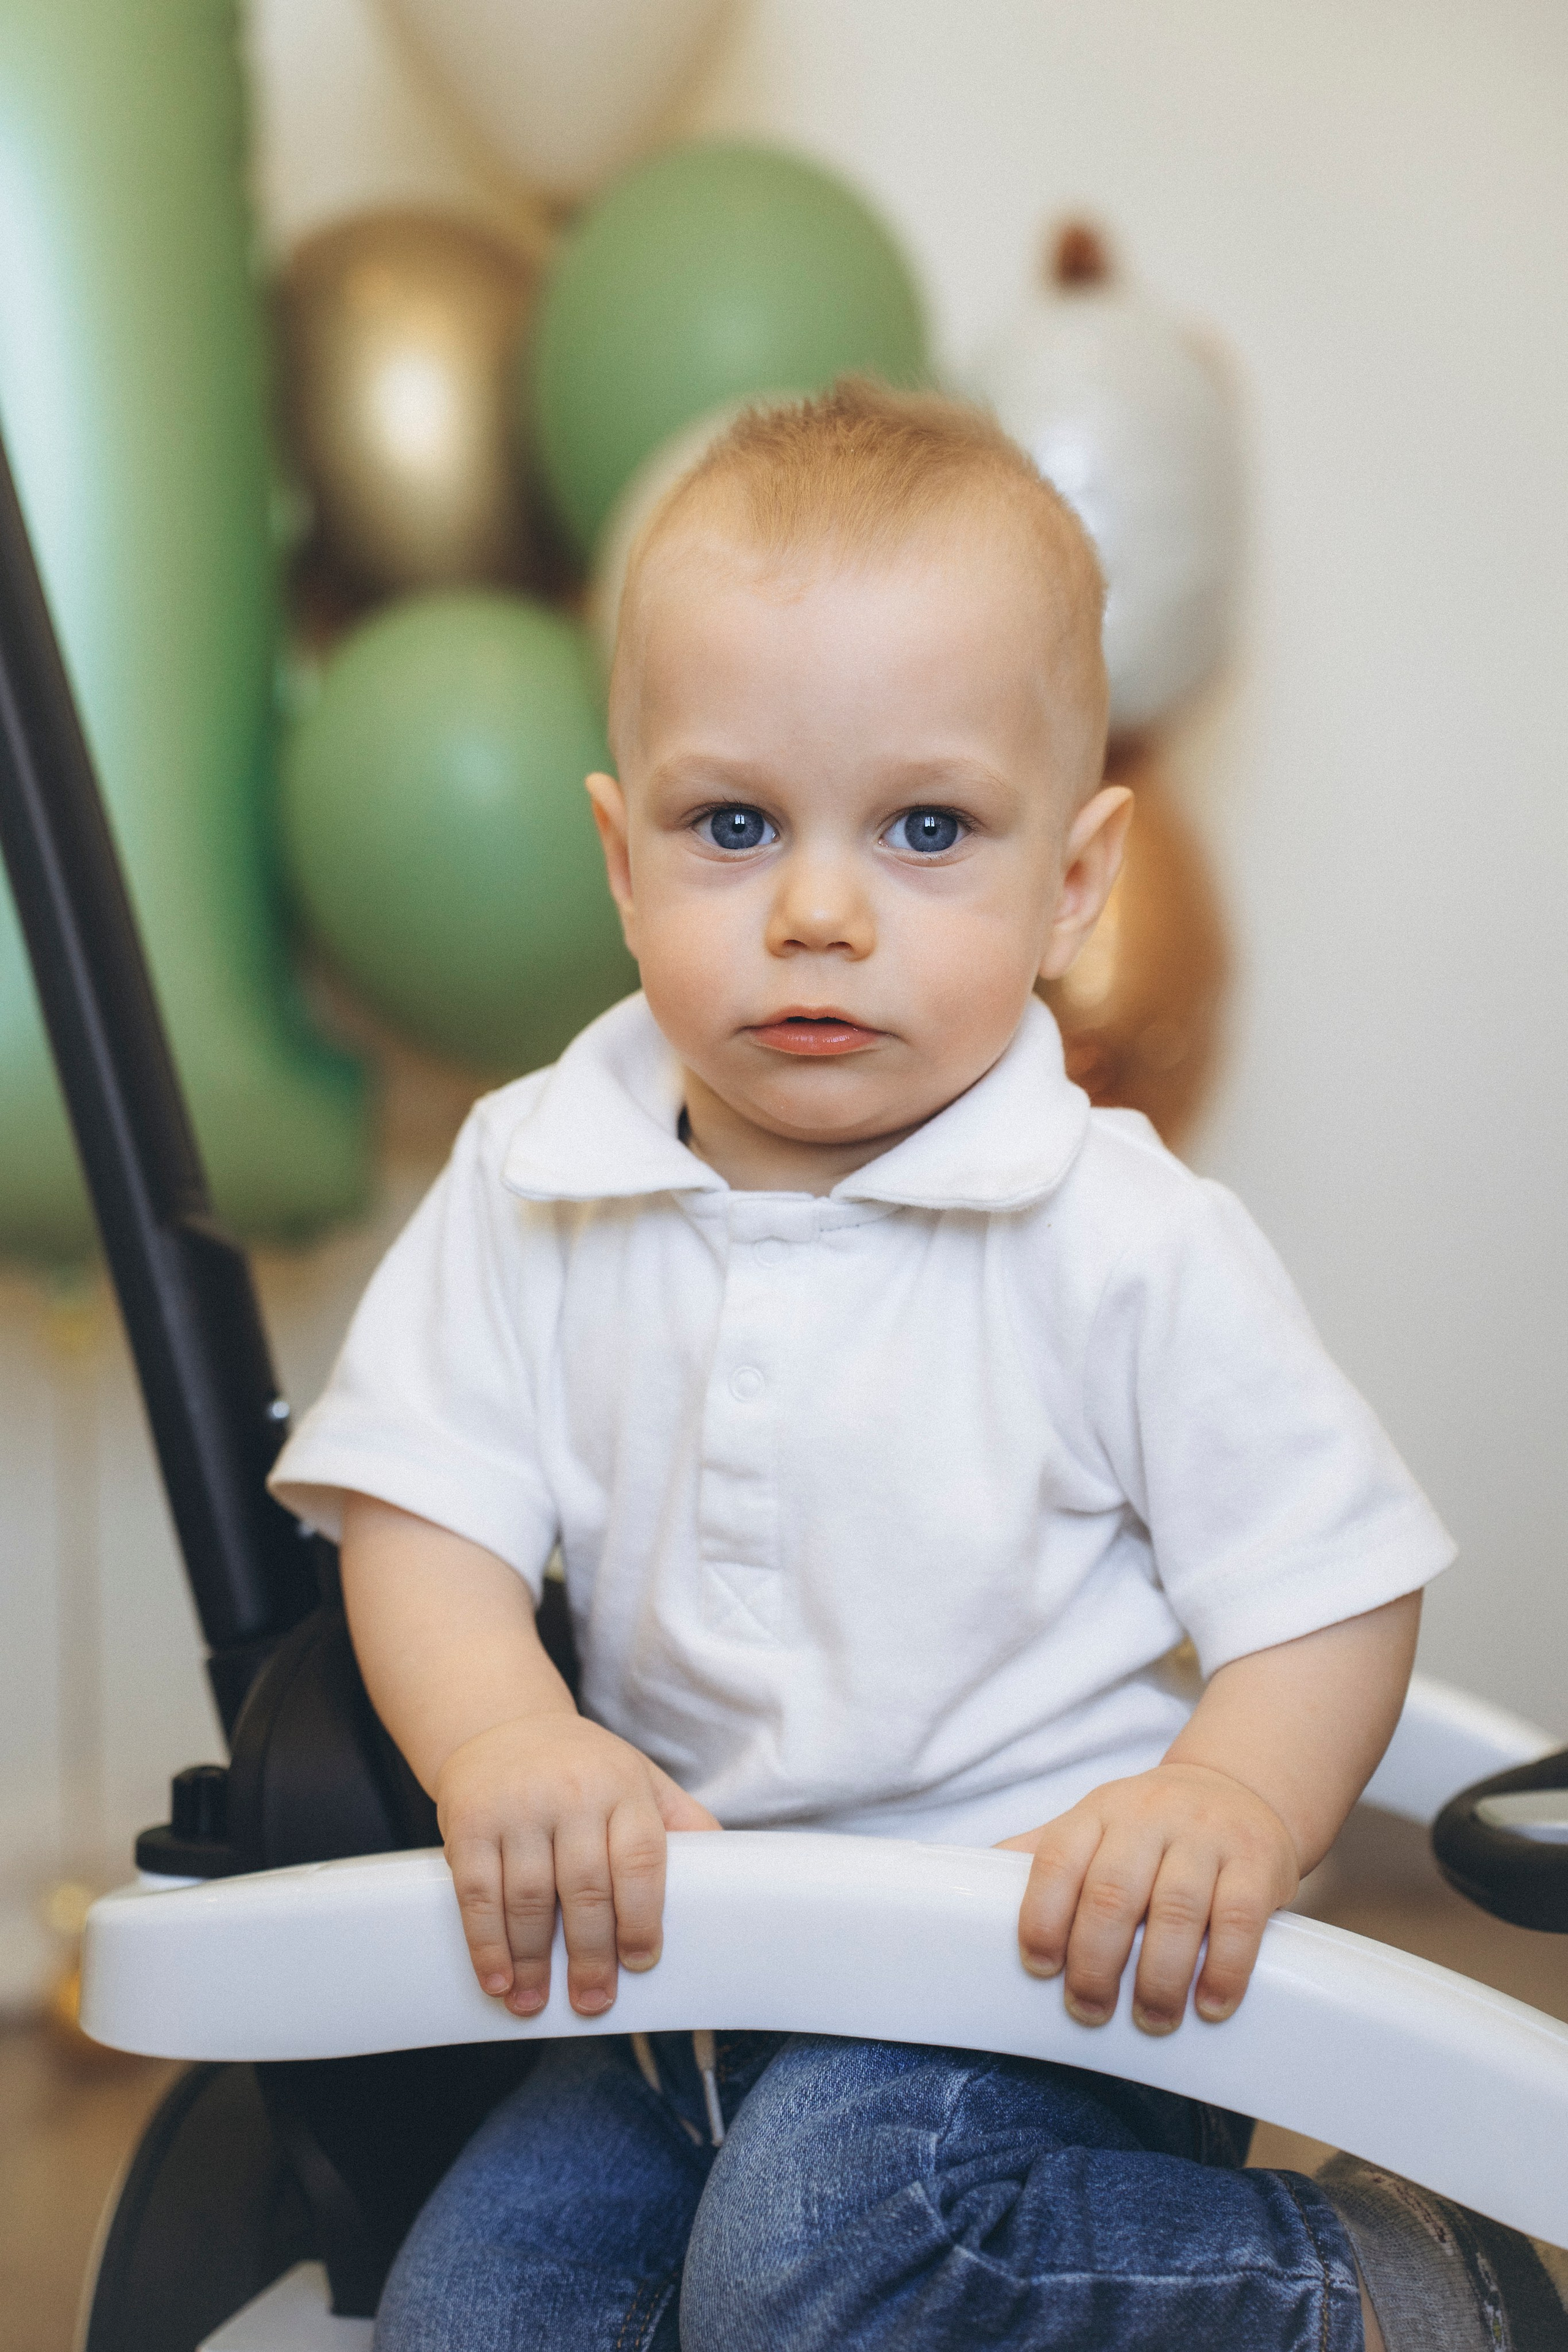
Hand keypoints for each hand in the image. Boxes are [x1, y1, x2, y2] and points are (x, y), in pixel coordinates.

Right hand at [436, 1713, 719, 2018]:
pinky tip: (498, 1979)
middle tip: (593, 2001)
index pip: (640, 1857)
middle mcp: (572, 1792)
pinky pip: (478, 1893)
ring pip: (528, 1897)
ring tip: (536, 2004)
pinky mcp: (470, 1822)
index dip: (643, 1916)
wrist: (504, 1723)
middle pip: (585, 1887)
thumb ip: (682, 1823)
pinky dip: (486, 1944)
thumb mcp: (640, 1779)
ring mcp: (518, 1806)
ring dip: (532, 1961)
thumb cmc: (584, 1767)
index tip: (642, 1962)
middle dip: (590, 1955)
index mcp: (623, 1787)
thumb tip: (731, 1875)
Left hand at [998, 1761, 1298, 2034]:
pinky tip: (1209, 2005)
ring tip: (1150, 2019)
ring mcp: (1205, 1836)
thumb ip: (1040, 1858)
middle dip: (1095, 1963)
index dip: (1042, 1918)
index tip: (1039, 1970)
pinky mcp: (1257, 1862)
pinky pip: (1238, 1919)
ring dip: (1158, 1977)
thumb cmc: (1148, 1827)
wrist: (1236, 1789)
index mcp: (1096, 1812)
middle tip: (1090, 2013)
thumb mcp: (1092, 1827)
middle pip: (1111, 1893)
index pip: (1057, 1860)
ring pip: (1175, 1910)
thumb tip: (968, 1897)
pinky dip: (1223, 1970)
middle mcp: (1147, 1816)